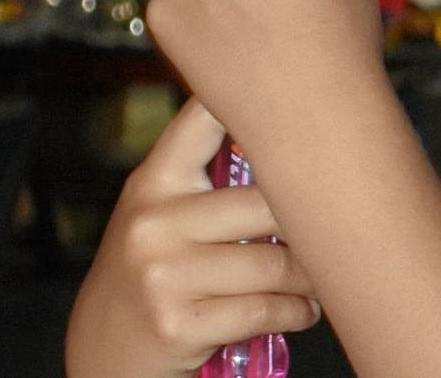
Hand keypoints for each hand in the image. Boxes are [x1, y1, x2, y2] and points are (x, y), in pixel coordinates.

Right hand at [65, 99, 320, 377]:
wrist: (103, 355)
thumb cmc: (155, 275)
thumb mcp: (164, 217)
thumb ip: (212, 179)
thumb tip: (307, 141)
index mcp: (155, 182)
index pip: (204, 120)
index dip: (257, 102)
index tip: (304, 89)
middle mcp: (154, 221)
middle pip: (268, 202)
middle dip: (310, 225)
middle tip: (337, 232)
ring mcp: (162, 274)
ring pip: (276, 263)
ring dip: (310, 278)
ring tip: (317, 280)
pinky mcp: (177, 323)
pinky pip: (266, 309)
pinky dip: (296, 312)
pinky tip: (301, 310)